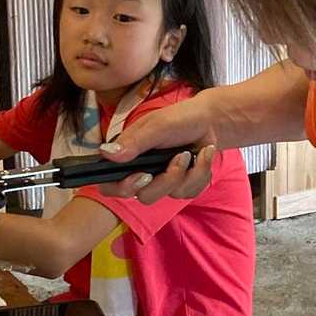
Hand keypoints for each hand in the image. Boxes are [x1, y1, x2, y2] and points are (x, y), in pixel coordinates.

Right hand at [97, 95, 218, 204]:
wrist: (209, 121)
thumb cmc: (179, 119)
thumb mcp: (157, 126)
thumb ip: (133, 141)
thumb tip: (106, 153)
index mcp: (128, 157)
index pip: (109, 185)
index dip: (121, 188)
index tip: (143, 176)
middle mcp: (142, 172)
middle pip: (144, 196)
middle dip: (167, 179)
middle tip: (180, 157)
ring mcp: (163, 181)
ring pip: (171, 195)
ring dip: (188, 173)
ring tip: (192, 151)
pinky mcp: (182, 186)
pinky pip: (190, 192)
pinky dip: (201, 173)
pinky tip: (203, 155)